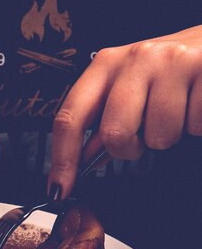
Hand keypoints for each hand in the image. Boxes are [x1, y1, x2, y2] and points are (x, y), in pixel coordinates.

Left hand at [49, 25, 201, 195]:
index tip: (60, 189)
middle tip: (144, 135)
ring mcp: (171, 63)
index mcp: (107, 64)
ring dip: (168, 136)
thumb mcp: (130, 88)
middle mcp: (136, 59)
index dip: (63, 159)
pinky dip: (195, 126)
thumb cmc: (169, 71)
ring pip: (159, 137)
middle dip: (130, 149)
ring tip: (176, 111)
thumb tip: (83, 159)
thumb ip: (105, 121)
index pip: (71, 117)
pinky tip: (194, 104)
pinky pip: (193, 127)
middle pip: (114, 134)